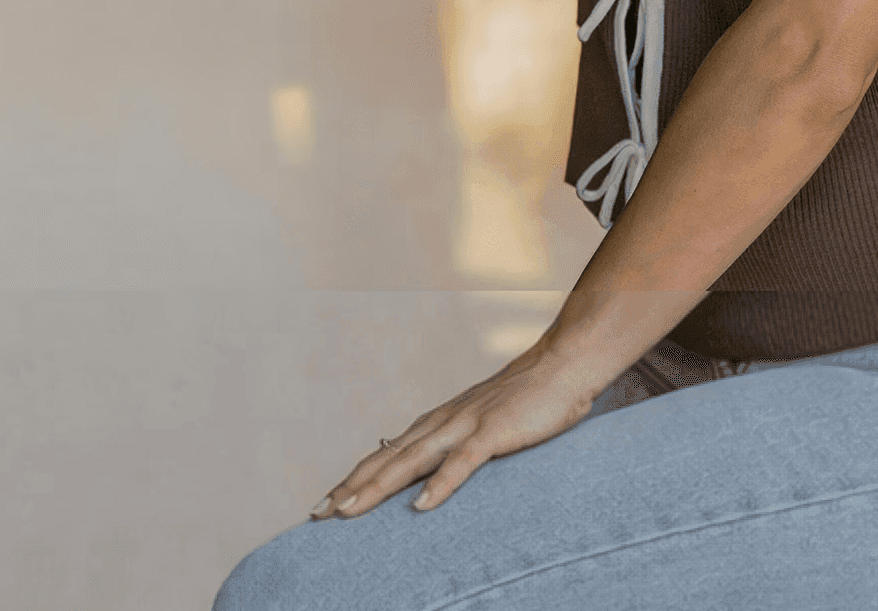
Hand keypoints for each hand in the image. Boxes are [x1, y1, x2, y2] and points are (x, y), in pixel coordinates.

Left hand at [308, 341, 603, 519]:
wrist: (561, 365)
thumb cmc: (524, 399)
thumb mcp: (479, 426)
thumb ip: (453, 447)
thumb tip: (428, 476)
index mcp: (435, 424)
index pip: (384, 456)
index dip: (352, 480)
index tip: (323, 505)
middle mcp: (440, 423)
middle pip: (385, 460)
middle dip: (349, 488)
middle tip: (316, 513)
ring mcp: (464, 426)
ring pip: (410, 461)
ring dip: (376, 488)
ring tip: (347, 512)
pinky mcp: (492, 432)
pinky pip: (461, 462)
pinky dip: (440, 485)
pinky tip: (421, 506)